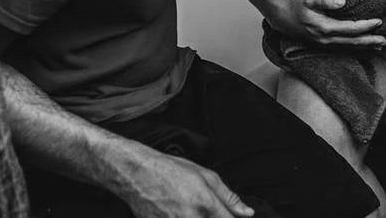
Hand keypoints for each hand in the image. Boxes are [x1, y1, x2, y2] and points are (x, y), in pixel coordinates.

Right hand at [123, 150, 253, 217]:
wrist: (138, 174)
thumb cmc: (172, 171)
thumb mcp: (206, 177)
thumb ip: (229, 198)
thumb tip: (248, 213)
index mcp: (205, 204)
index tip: (232, 217)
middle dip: (213, 217)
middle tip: (203, 208)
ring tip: (190, 208)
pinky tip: (180, 211)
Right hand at [267, 0, 385, 46]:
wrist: (281, 17)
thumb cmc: (295, 6)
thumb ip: (325, 0)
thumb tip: (343, 2)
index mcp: (325, 27)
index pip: (351, 28)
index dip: (366, 26)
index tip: (378, 21)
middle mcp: (326, 39)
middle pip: (353, 41)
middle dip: (370, 41)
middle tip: (385, 40)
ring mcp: (324, 43)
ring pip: (349, 46)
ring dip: (365, 46)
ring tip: (379, 45)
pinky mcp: (323, 43)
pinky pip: (343, 47)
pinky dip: (355, 47)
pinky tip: (363, 46)